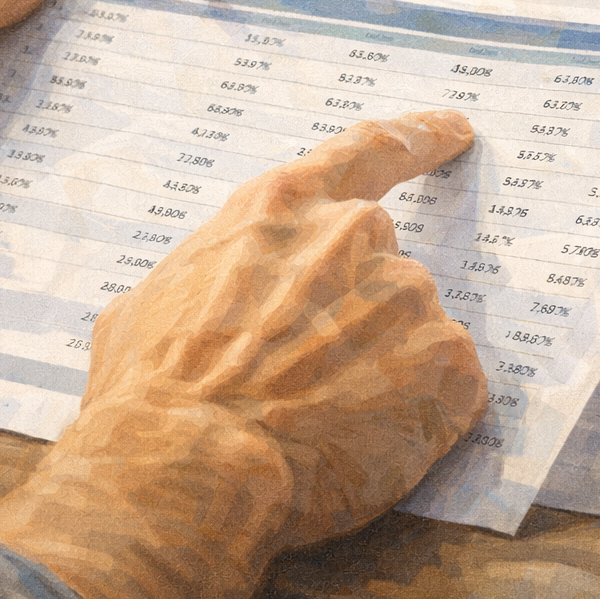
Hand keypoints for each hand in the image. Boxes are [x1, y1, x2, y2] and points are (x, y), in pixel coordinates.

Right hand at [0, 111, 487, 598]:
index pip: (368, 150)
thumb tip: (194, 305)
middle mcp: (353, 235)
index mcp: (280, 206)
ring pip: (412, 335)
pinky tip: (366, 444)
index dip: (419, 138)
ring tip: (325, 426)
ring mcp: (408, 297)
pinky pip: (448, 391)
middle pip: (381, 268)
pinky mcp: (449, 366)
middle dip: (358, 321)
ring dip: (383, 374)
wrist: (191, 467)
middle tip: (318, 379)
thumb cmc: (152, 393)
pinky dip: (419, 418)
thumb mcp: (144, 306)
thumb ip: (198, 285)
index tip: (455, 131)